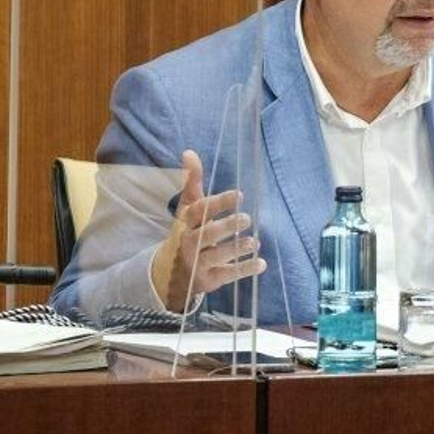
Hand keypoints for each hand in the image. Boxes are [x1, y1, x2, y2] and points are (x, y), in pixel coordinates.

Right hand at [148, 150, 266, 311]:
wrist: (171, 272)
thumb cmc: (188, 232)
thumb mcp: (189, 209)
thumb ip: (192, 183)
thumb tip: (189, 152)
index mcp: (184, 224)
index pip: (197, 212)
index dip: (217, 203)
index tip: (238, 195)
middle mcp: (188, 244)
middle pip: (204, 236)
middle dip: (225, 227)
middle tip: (246, 218)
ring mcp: (197, 264)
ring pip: (215, 257)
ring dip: (236, 249)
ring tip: (254, 242)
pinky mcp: (208, 280)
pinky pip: (226, 276)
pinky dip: (244, 270)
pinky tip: (261, 263)